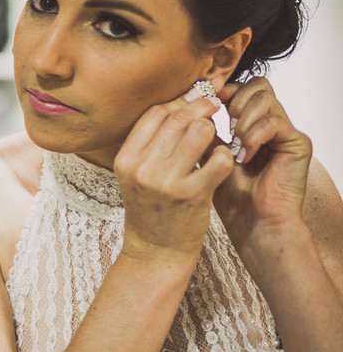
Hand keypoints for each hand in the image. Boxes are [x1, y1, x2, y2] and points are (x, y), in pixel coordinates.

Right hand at [114, 92, 235, 262]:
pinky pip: (218, 159)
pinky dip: (226, 154)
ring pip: (200, 132)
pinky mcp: (193, 195)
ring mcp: (167, 182)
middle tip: (215, 109)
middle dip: (201, 108)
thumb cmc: (152, 208)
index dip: (179, 102)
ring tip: (216, 138)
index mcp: (126, 159)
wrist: (157, 250)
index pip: (155, 114)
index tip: (195, 101)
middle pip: (178, 118)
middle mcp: (142, 168)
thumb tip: (180, 104)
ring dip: (214, 129)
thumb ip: (151, 144)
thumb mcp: (138, 174)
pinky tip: (222, 161)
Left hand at [213, 78, 311, 245]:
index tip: (206, 104)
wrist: (252, 221)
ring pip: (265, 98)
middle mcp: (271, 123)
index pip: (242, 88)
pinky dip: (255, 136)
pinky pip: (275, 122)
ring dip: (243, 119)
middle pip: (257, 85)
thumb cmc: (230, 193)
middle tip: (225, 127)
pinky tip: (245, 156)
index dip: (223, 91)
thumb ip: (204, 129)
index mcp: (251, 123)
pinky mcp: (298, 144)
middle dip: (234, 101)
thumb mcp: (208, 155)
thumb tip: (191, 103)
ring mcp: (286, 132)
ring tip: (234, 144)